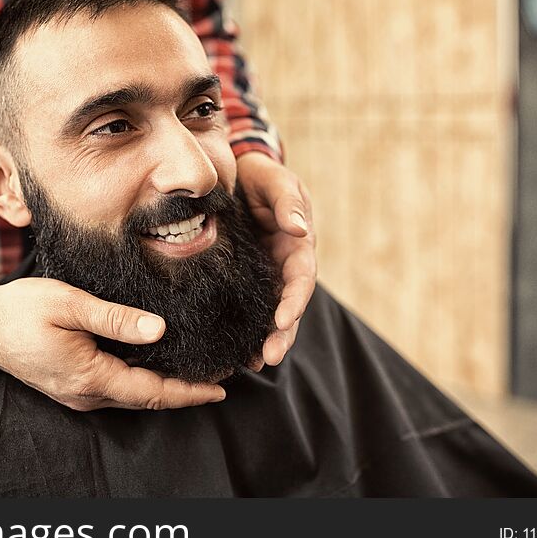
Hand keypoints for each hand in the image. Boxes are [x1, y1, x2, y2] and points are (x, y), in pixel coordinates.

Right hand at [0, 275, 225, 410]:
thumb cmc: (20, 310)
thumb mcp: (70, 304)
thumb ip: (115, 319)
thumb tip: (158, 330)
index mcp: (89, 377)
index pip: (152, 393)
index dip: (189, 392)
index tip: (221, 388)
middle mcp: (85, 394)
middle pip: (146, 401)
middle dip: (184, 393)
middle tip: (220, 378)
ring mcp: (76, 394)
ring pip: (132, 398)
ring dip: (165, 390)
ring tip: (196, 374)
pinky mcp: (70, 386)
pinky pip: (116, 391)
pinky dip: (142, 384)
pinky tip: (156, 368)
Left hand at [236, 151, 316, 367]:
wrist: (235, 174)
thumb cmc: (260, 176)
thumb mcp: (275, 181)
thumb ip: (286, 202)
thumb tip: (299, 230)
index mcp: (297, 245)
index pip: (301, 277)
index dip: (294, 299)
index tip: (283, 319)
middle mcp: (284, 266)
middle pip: (289, 305)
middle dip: (282, 333)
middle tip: (268, 357)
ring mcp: (265, 276)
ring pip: (270, 313)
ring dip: (266, 339)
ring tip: (255, 364)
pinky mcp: (244, 281)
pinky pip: (247, 308)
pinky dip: (245, 329)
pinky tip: (237, 352)